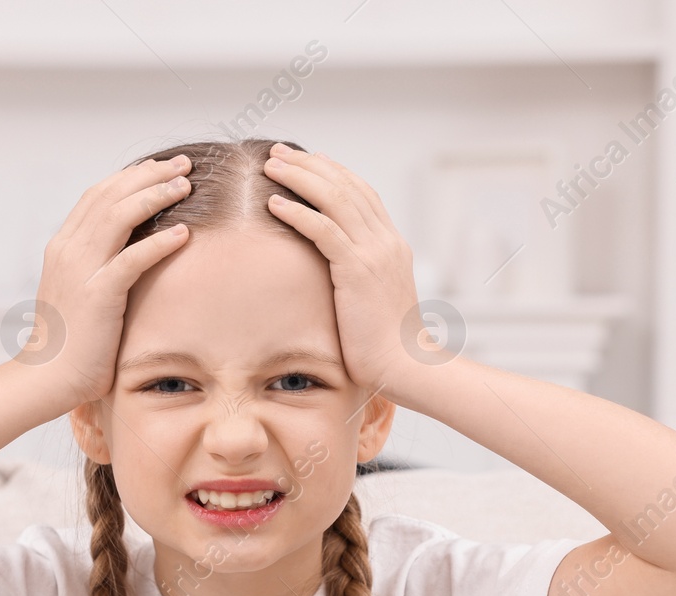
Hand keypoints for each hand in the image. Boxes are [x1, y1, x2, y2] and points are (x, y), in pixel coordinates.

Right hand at [29, 154, 193, 408]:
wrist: (48, 377)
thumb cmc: (70, 342)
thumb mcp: (80, 293)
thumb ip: (97, 268)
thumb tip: (127, 254)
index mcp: (63, 247)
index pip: (97, 196)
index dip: (130, 177)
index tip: (160, 167)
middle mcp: (69, 250)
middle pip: (111, 196)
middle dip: (149, 175)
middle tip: (182, 164)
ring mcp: (81, 270)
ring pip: (120, 216)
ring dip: (156, 196)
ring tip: (186, 186)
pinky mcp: (98, 295)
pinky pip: (132, 259)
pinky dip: (159, 243)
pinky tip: (184, 233)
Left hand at [262, 144, 423, 397]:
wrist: (406, 364)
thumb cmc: (386, 342)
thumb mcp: (375, 297)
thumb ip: (360, 275)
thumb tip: (337, 272)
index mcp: (391, 244)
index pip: (361, 193)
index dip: (332, 171)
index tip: (306, 158)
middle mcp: (385, 240)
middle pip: (345, 186)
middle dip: (309, 164)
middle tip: (278, 152)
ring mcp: (374, 253)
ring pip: (333, 199)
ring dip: (299, 178)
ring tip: (270, 166)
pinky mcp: (358, 271)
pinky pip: (323, 231)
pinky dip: (298, 213)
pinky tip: (274, 203)